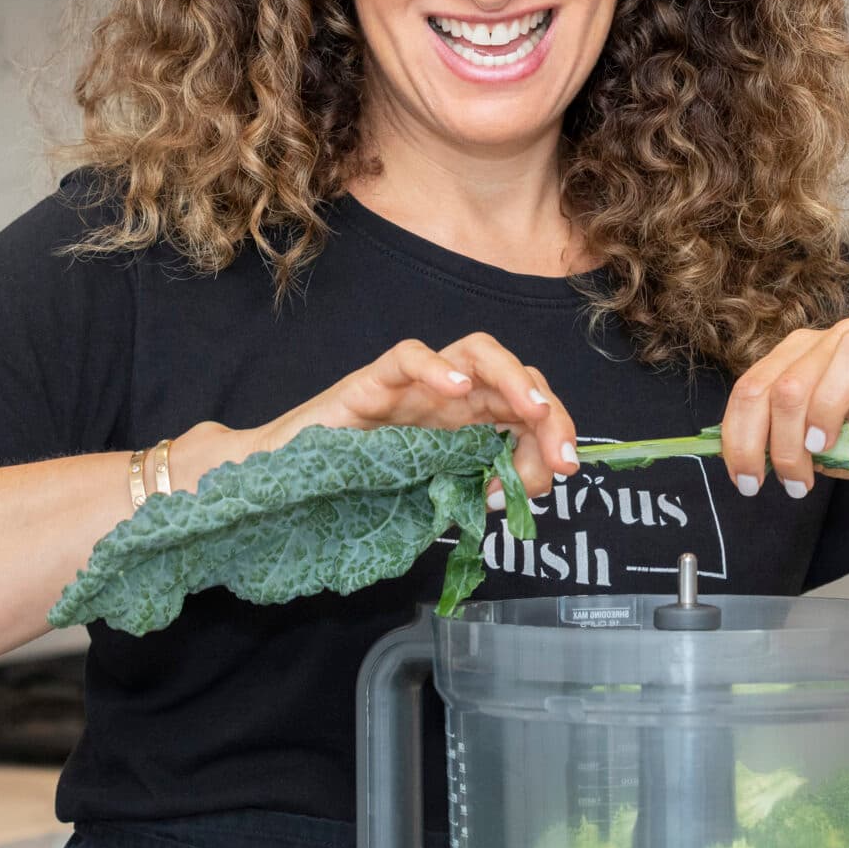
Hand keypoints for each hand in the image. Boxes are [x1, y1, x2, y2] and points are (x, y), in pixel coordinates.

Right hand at [189, 333, 577, 506]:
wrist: (281, 489)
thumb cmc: (354, 492)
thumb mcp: (432, 498)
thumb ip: (479, 489)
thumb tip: (528, 486)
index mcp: (466, 423)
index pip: (526, 407)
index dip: (555, 431)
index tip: (567, 468)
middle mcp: (447, 396)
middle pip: (513, 374)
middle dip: (548, 408)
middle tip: (561, 453)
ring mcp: (411, 386)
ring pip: (474, 349)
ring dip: (512, 376)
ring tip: (530, 410)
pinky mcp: (370, 383)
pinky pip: (407, 355)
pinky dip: (437, 366)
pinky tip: (459, 390)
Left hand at [717, 319, 848, 497]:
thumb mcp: (817, 447)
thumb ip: (782, 442)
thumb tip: (747, 459)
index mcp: (803, 354)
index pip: (754, 386)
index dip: (741, 437)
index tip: (746, 481)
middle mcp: (839, 340)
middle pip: (791, 380)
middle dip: (782, 441)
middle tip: (792, 482)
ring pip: (848, 356)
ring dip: (826, 408)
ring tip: (822, 447)